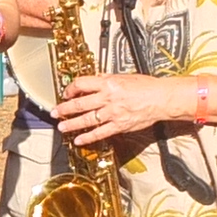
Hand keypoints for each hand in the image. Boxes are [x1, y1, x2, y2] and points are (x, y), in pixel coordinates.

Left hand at [54, 71, 176, 144]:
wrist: (161, 99)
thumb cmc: (146, 86)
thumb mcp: (124, 76)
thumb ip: (107, 79)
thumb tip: (94, 80)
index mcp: (108, 83)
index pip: (82, 84)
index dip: (70, 89)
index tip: (66, 93)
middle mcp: (108, 98)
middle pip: (80, 104)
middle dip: (64, 108)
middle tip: (55, 112)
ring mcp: (112, 114)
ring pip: (87, 120)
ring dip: (72, 124)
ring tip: (62, 127)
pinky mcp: (119, 126)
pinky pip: (100, 133)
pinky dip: (88, 137)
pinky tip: (78, 140)